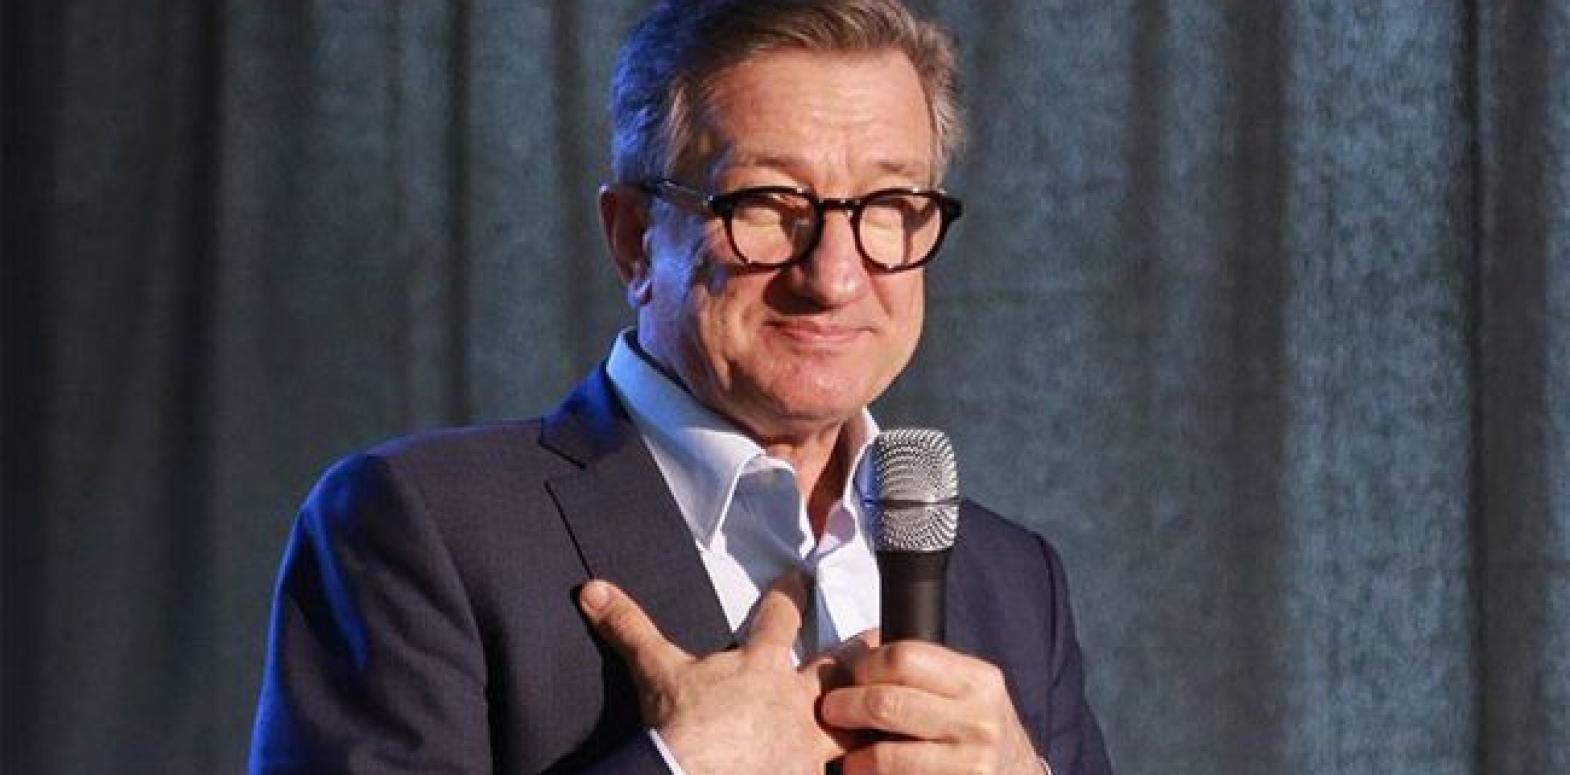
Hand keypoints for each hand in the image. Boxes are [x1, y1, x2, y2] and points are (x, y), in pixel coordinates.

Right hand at [577, 572, 860, 774]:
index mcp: (760, 667)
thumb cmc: (679, 722)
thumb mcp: (654, 670)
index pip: (779, 618)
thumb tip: (592, 589)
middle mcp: (795, 701)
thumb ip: (629, 627)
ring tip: (893, 713)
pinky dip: (854, 771)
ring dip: (868, 718)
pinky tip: (867, 771)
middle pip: (836, 669)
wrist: (691, 774)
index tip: (800, 577)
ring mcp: (808, 745)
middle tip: (881, 639)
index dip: (790, 595)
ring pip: (851, 725)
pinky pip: (840, 773)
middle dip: (859, 654)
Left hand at [819, 640, 1042, 773]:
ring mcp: (971, 764)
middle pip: (885, 703)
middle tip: (831, 711)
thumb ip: (923, 670)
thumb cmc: (979, 730)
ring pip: (883, 757)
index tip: (853, 677)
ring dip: (853, 758)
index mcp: (977, 681)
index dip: (865, 666)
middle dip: (843, 707)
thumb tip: (855, 652)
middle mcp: (978, 721)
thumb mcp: (968, 690)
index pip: (902, 657)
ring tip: (849, 756)